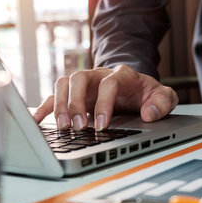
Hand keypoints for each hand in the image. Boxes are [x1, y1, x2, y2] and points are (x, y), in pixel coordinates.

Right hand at [32, 65, 177, 130]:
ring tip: (62, 127)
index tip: (102, 126)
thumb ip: (163, 102)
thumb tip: (149, 114)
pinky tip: (37, 119)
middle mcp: (99, 74)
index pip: (109, 83)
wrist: (137, 87)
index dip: (103, 103)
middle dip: (76, 103)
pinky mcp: (75, 93)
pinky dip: (45, 106)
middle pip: (80, 78)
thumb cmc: (148, 93)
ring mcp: (85, 83)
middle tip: (78, 127)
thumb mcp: (164, 96)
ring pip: (65, 83)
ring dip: (60, 104)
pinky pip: (55, 95)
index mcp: (122, 74)